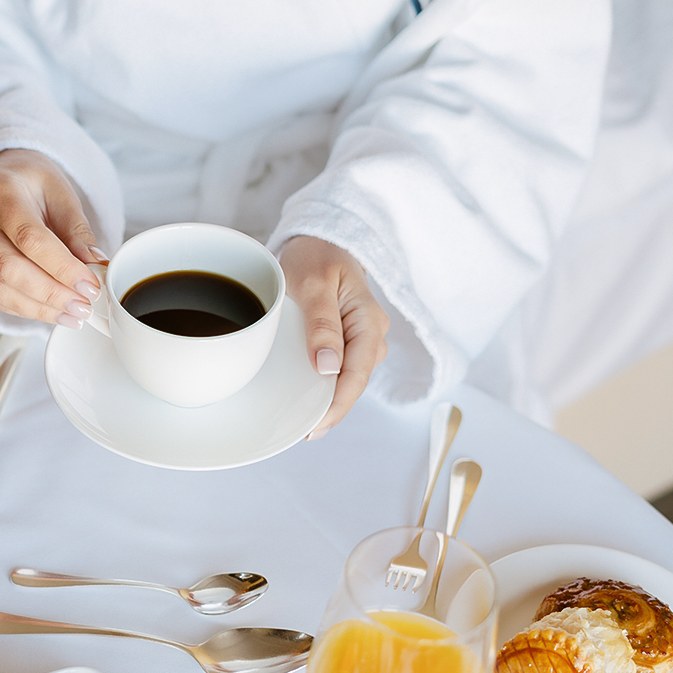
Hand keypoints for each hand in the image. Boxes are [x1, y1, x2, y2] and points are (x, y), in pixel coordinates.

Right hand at [0, 149, 104, 326]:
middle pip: (8, 267)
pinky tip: (49, 312)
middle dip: (51, 294)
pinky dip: (22, 309)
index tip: (90, 286)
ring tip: (71, 315)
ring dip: (38, 308)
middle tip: (83, 307)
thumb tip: (95, 267)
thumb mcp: (61, 195)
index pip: (29, 238)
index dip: (62, 268)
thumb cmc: (31, 184)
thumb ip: (77, 232)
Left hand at [278, 236, 389, 438]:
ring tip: (301, 420)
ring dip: (328, 400)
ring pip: (348, 379)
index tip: (315, 426)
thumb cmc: (315, 255)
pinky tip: (307, 398)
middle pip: (354, 383)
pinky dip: (324, 385)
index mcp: (368, 320)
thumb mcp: (312, 284)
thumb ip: (321, 324)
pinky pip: (341, 370)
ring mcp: (361, 339)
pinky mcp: (348, 341)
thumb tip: (329, 367)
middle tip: (301, 431)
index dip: (337, 405)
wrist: (319, 240)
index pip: (357, 374)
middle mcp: (371, 334)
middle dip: (331, 409)